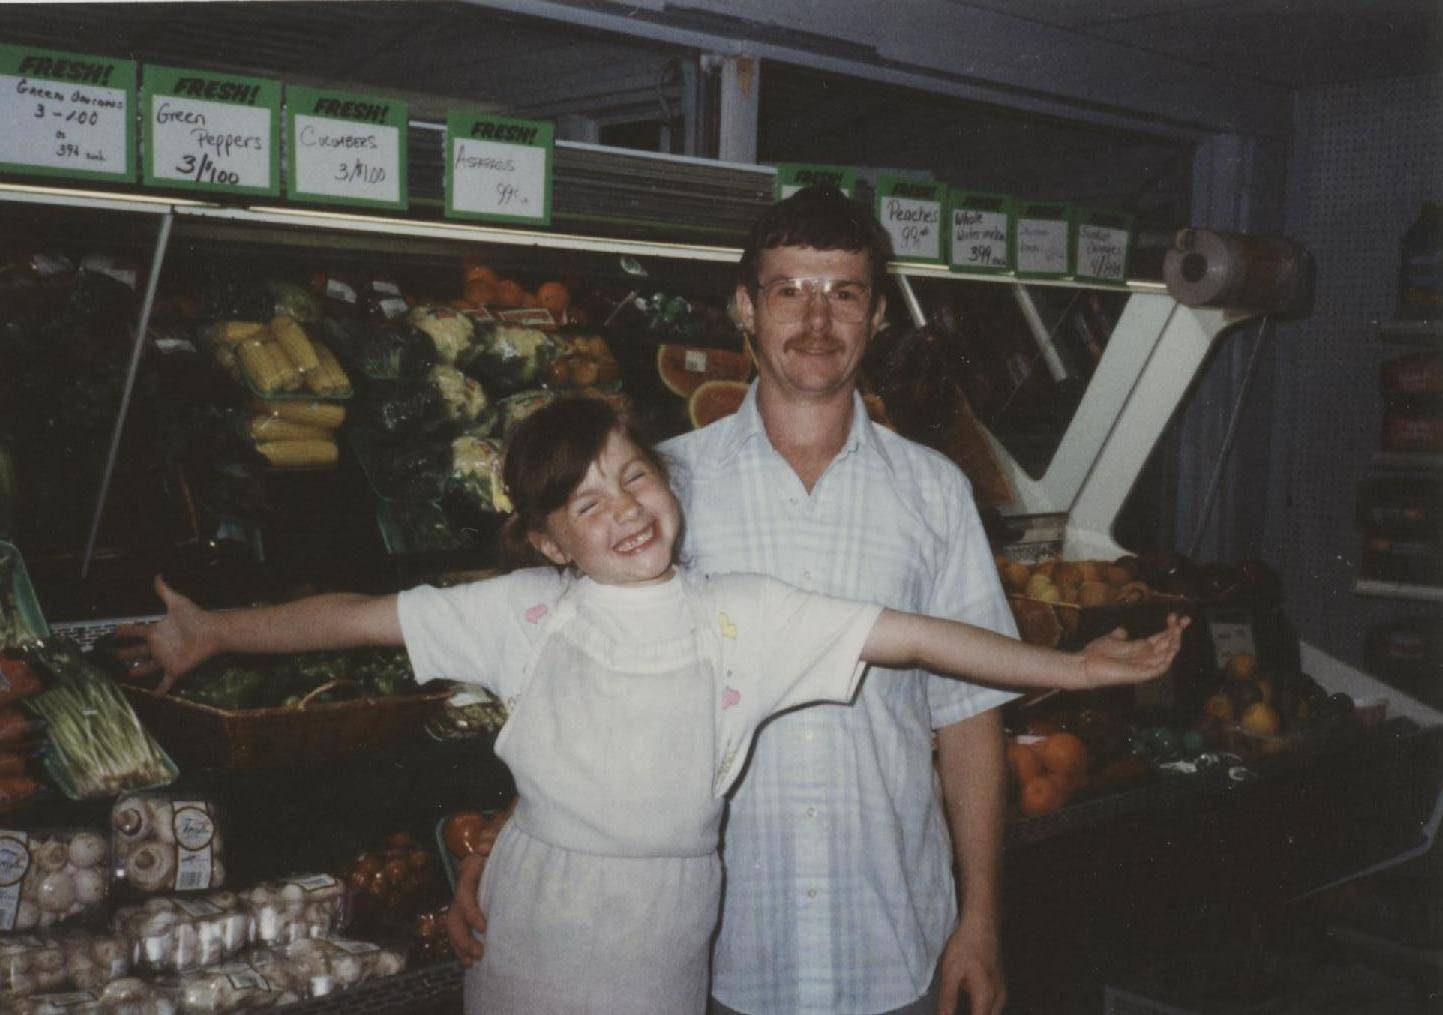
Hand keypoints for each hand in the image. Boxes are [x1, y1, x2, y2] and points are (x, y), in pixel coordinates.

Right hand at [112, 575, 214, 693]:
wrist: (211, 632)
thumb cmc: (195, 617)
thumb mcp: (177, 602)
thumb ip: (165, 591)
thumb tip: (157, 575)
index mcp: (156, 631)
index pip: (135, 631)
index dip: (125, 631)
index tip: (113, 630)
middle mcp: (158, 646)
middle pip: (137, 651)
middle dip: (125, 653)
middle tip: (113, 655)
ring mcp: (165, 659)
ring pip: (148, 667)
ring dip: (139, 672)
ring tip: (129, 674)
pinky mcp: (174, 669)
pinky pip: (165, 682)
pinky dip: (160, 690)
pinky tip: (155, 696)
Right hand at [443, 801, 513, 965]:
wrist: (512, 836)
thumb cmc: (511, 835)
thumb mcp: (505, 832)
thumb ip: (494, 835)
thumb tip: (483, 846)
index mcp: (471, 867)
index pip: (463, 892)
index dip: (470, 912)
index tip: (485, 928)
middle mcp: (464, 883)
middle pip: (453, 914)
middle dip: (462, 937)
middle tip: (480, 954)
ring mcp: (467, 895)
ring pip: (453, 924)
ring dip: (460, 945)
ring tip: (473, 962)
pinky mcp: (474, 905)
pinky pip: (462, 927)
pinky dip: (463, 944)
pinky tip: (471, 961)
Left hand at [936, 918, 1004, 1014]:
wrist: (983, 924)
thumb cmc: (965, 946)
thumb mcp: (950, 973)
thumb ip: (948, 1000)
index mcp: (986, 997)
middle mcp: (999, 998)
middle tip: (955, 1011)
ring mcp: (1003, 991)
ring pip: (993, 1013)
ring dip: (978, 1012)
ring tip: (961, 1006)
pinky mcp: (1001, 984)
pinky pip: (994, 1006)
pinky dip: (982, 1009)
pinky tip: (971, 1004)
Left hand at [1080, 612, 1189, 687]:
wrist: (1084, 664)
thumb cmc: (1096, 653)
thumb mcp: (1110, 639)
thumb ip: (1119, 635)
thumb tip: (1123, 630)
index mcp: (1140, 649)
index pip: (1161, 639)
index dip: (1170, 628)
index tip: (1175, 615)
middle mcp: (1145, 658)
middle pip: (1168, 645)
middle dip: (1177, 632)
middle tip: (1184, 618)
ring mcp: (1144, 667)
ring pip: (1167, 655)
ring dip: (1175, 642)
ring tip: (1178, 628)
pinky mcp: (1141, 675)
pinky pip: (1160, 668)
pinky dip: (1168, 659)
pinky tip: (1173, 646)